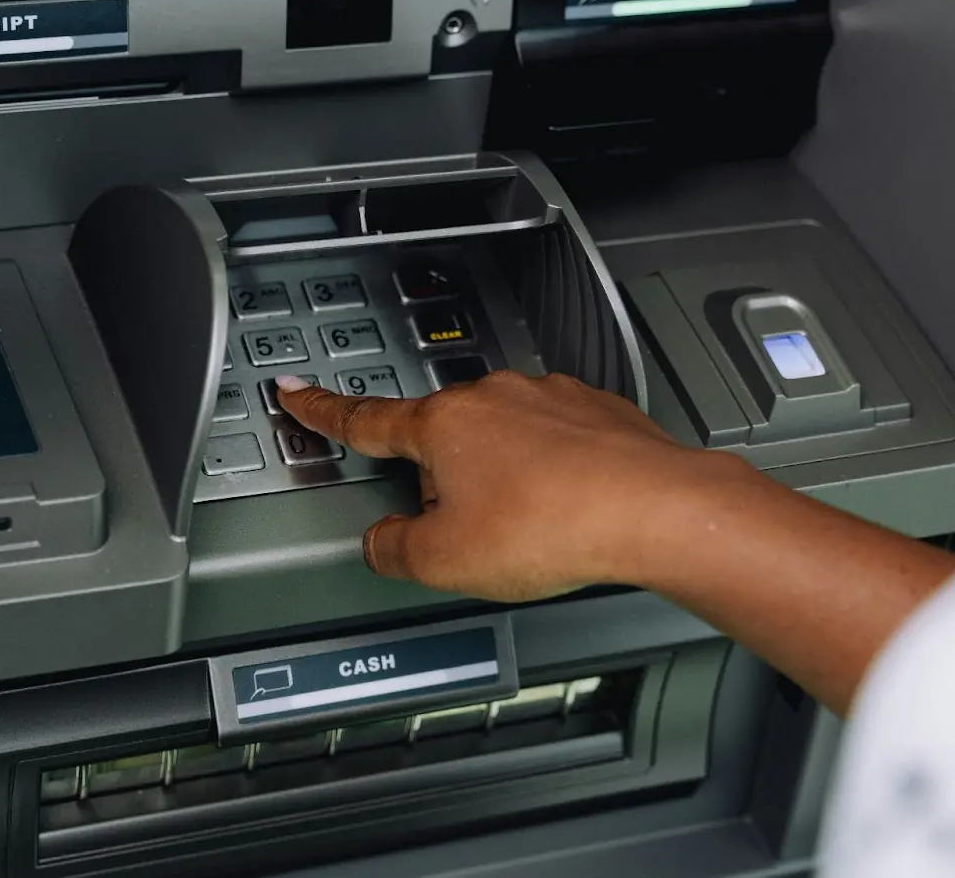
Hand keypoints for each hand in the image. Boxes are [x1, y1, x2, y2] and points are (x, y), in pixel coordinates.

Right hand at [276, 370, 755, 601]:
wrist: (655, 510)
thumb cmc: (555, 525)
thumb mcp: (446, 561)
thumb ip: (396, 550)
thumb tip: (384, 542)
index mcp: (443, 424)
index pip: (366, 419)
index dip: (325, 412)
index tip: (299, 394)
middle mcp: (494, 397)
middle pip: (445, 440)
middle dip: (446, 483)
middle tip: (470, 531)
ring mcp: (550, 398)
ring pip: (505, 441)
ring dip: (506, 480)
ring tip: (533, 530)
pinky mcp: (599, 413)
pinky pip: (559, 444)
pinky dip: (556, 475)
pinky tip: (570, 511)